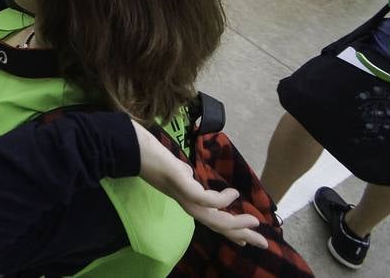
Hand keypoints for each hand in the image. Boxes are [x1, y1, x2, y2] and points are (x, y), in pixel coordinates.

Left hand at [134, 122, 266, 248]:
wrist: (126, 145)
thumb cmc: (147, 153)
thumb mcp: (171, 167)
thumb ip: (183, 174)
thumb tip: (190, 173)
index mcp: (183, 198)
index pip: (209, 219)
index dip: (229, 229)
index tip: (245, 238)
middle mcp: (183, 201)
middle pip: (214, 225)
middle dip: (239, 234)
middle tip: (263, 244)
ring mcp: (181, 194)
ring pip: (212, 218)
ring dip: (235, 223)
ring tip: (254, 222)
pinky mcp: (179, 183)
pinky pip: (205, 199)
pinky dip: (221, 199)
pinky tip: (232, 194)